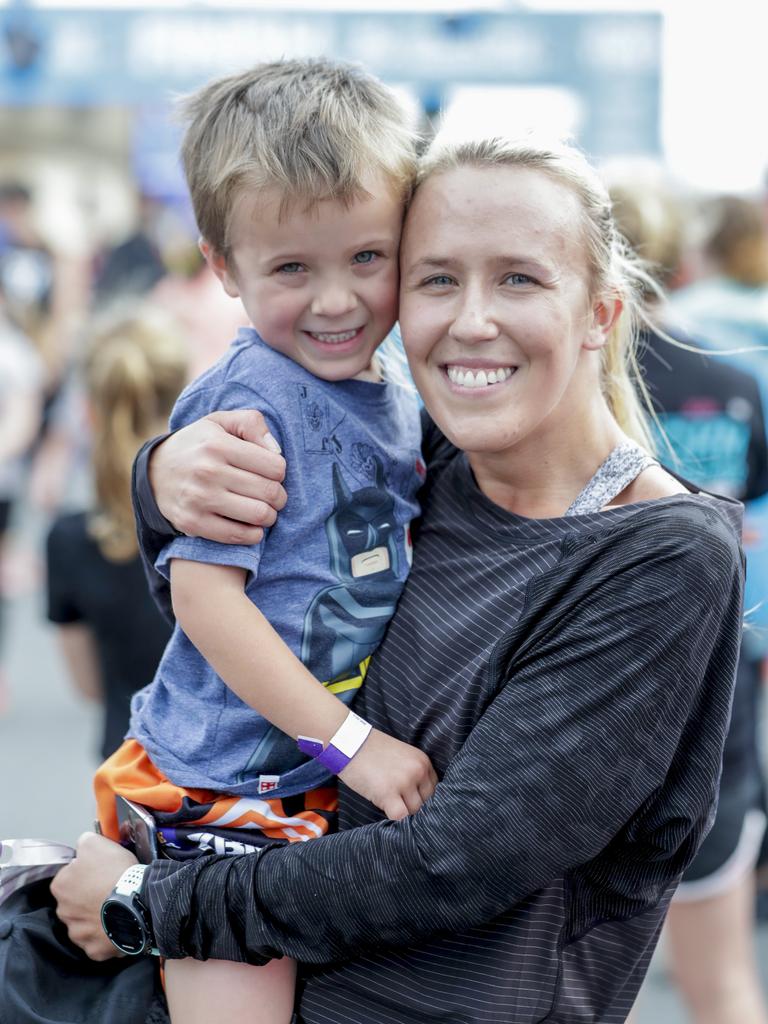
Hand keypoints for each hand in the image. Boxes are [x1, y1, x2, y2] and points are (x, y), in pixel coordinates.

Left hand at [50, 831, 137, 960]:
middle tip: (109, 890)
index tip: (101, 872)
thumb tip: (82, 845)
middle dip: (88, 898)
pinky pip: (99, 942)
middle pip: (75, 902)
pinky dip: (107, 936)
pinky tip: (120, 925)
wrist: (137, 901)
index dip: (86, 873)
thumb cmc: (113, 870)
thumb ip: (84, 841)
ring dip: (96, 918)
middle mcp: (63, 913)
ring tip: (117, 908)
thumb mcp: (96, 842)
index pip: (69, 877)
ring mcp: (78, 935)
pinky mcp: (94, 951)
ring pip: (86, 924)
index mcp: (60, 887)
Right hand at [150, 409, 287, 544]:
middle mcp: (208, 471)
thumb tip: (276, 451)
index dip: (280, 471)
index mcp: (218, 445)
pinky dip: (253, 535)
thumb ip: (252, 424)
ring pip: (259, 515)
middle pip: (270, 492)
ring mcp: (199, 499)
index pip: (275, 466)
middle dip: (280, 496)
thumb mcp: (220, 422)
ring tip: (264, 510)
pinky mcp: (193, 523)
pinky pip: (238, 536)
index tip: (271, 473)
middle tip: (274, 496)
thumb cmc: (198, 445)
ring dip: (270, 516)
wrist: (154, 472)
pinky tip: (251, 526)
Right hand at [339, 728, 437, 819]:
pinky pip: (400, 817)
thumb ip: (412, 773)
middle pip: (426, 803)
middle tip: (395, 798)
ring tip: (385, 798)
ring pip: (414, 812)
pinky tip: (383, 806)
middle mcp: (417, 771)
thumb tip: (419, 801)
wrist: (349, 741)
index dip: (420, 796)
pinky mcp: (388, 793)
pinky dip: (392, 817)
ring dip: (400, 810)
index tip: (408, 796)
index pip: (434, 790)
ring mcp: (404, 782)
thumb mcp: (401, 756)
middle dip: (411, 804)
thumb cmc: (371, 750)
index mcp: (423, 761)